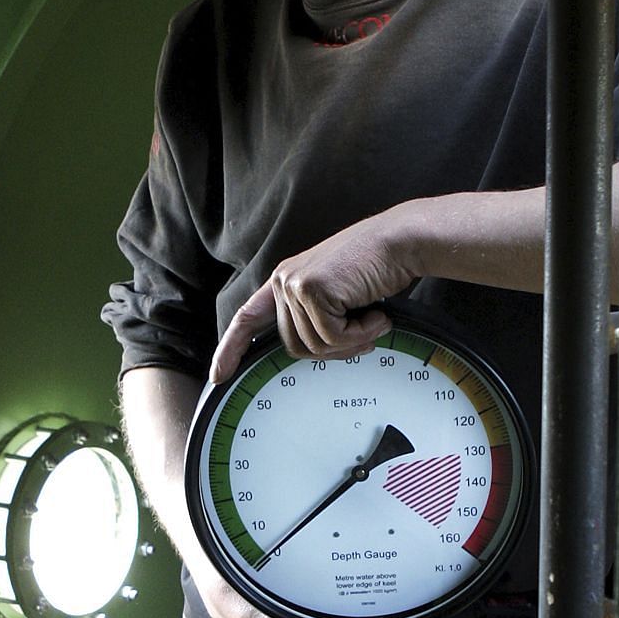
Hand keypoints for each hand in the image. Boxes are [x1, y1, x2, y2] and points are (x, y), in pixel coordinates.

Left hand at [210, 211, 418, 382]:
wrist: (399, 242)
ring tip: (372, 317)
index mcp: (285, 281)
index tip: (219, 375)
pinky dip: (360, 333)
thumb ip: (315, 316)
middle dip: (333, 349)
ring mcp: (295, 284)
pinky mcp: (312, 289)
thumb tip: (311, 351)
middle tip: (364, 333)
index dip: (232, 348)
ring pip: (314, 345)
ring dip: (351, 341)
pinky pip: (332, 337)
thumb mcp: (336, 295)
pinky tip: (376, 314)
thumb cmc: (374, 267)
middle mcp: (284, 281)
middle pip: (293, 346)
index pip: (249, 318)